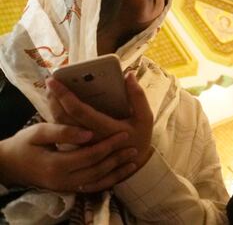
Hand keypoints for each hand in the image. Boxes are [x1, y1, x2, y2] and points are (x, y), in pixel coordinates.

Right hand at [0, 123, 136, 192]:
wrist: (9, 165)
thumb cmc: (24, 144)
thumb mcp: (39, 133)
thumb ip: (64, 131)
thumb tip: (88, 133)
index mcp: (56, 165)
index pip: (90, 155)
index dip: (109, 145)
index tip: (124, 134)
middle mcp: (63, 180)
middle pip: (97, 170)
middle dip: (117, 158)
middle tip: (134, 145)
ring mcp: (65, 187)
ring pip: (97, 181)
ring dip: (116, 170)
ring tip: (133, 158)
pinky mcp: (67, 188)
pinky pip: (92, 188)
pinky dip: (108, 181)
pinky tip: (120, 173)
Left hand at [46, 74, 153, 171]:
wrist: (132, 162)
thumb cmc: (139, 137)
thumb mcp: (145, 117)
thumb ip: (138, 96)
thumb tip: (129, 75)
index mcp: (107, 130)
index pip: (80, 111)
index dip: (65, 95)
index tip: (55, 81)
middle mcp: (90, 138)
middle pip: (64, 118)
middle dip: (54, 98)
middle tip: (51, 82)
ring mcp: (82, 144)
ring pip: (59, 125)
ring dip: (53, 107)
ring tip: (52, 90)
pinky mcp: (78, 146)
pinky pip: (62, 131)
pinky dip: (57, 116)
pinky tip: (57, 105)